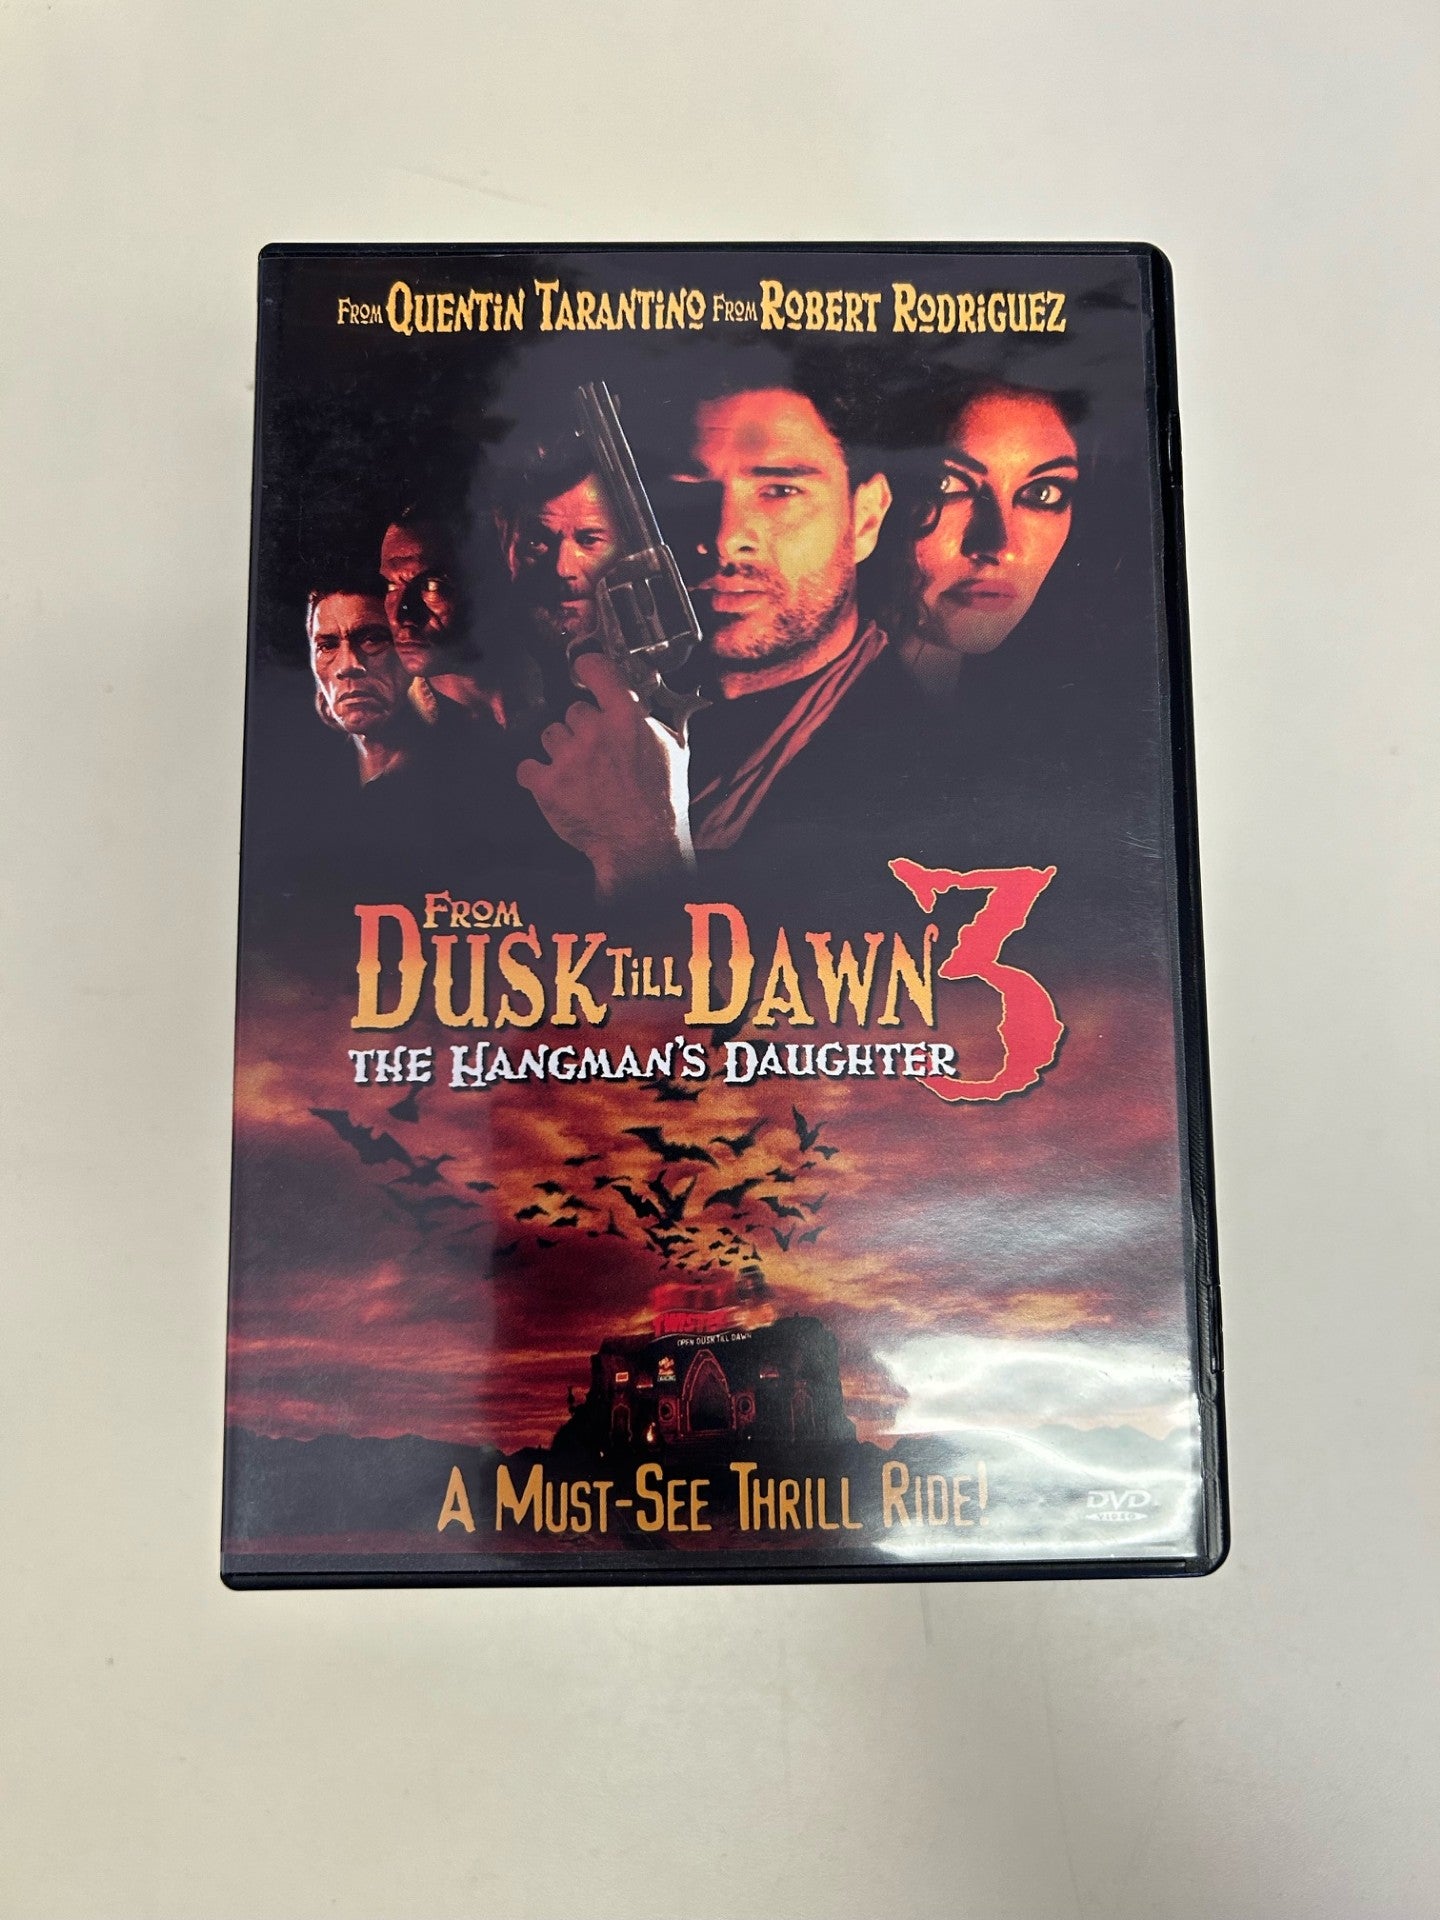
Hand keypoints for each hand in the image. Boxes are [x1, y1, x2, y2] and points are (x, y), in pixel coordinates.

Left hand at [516, 651, 694, 897]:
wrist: (641, 846)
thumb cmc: (662, 802)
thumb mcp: (676, 752)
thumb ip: (667, 717)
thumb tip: (669, 694)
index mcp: (628, 718)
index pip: (596, 669)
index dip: (587, 668)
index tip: (584, 671)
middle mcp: (595, 732)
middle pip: (572, 710)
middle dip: (582, 729)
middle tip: (598, 753)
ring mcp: (569, 758)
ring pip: (549, 735)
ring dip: (561, 751)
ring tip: (580, 773)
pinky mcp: (548, 785)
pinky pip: (526, 766)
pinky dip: (536, 776)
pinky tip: (555, 785)